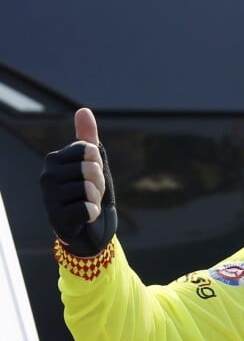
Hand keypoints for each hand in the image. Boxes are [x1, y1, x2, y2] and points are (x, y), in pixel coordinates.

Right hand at [40, 108, 117, 256]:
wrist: (90, 230)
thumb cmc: (89, 194)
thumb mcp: (93, 165)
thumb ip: (88, 139)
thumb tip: (84, 111)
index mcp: (54, 160)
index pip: (89, 150)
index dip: (99, 165)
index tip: (92, 177)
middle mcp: (47, 176)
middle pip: (91, 169)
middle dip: (99, 183)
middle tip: (91, 194)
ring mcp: (49, 198)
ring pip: (89, 189)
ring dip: (96, 199)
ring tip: (87, 204)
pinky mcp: (57, 218)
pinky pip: (87, 208)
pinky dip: (93, 214)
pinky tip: (86, 217)